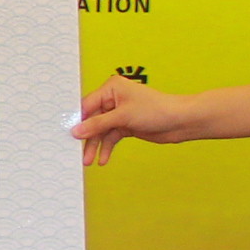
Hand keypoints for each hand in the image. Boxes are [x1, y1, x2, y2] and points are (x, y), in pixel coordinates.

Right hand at [72, 76, 201, 163]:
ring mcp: (119, 113)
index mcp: (111, 88)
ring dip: (96, 146)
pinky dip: (107, 148)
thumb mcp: (123, 116)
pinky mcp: (126, 125)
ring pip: (101, 131)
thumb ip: (98, 124)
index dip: (78, 121)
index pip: (87, 105)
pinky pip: (111, 137)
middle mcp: (113, 99)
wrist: (180, 122)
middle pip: (93, 120)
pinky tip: (103, 159)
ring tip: (89, 160)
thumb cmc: (157, 110)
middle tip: (78, 152)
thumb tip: (77, 131)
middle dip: (88, 138)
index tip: (68, 135)